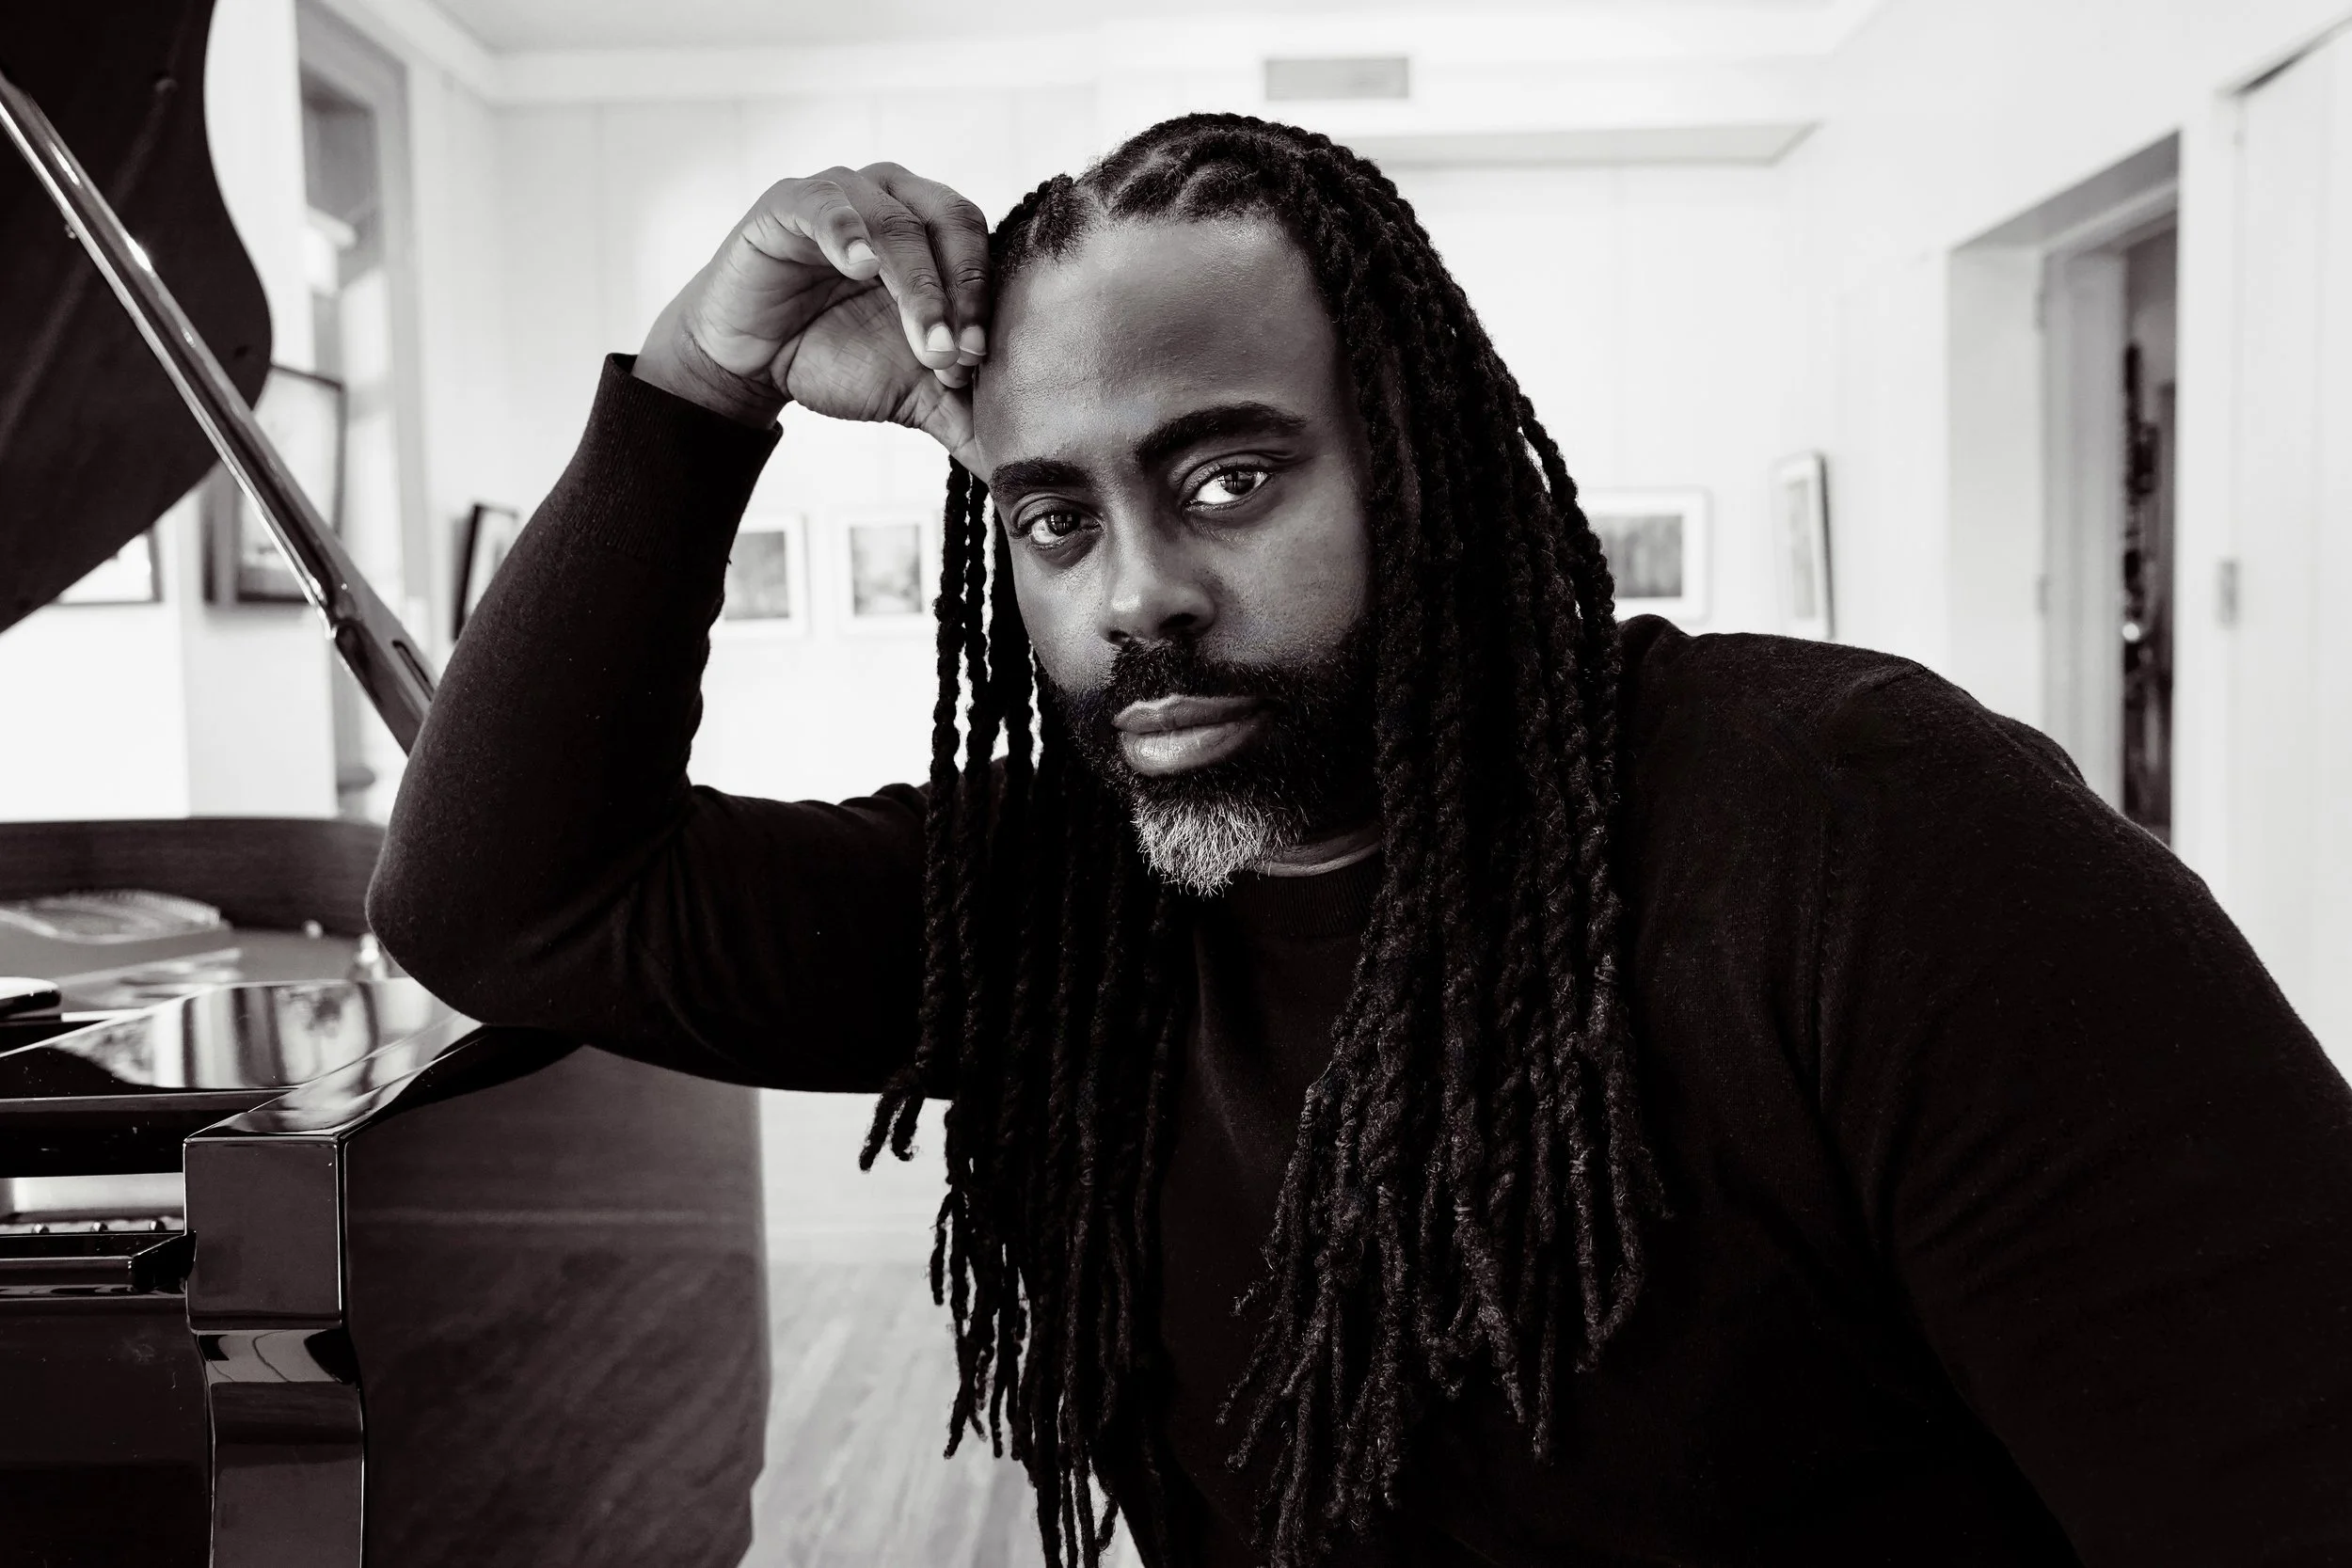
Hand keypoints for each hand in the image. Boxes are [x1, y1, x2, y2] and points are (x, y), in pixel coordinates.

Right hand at [634, 163, 989, 469]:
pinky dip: (847, 232)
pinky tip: (859, 265)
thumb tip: (1022, 462)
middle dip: (959, 295)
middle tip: (954, 355)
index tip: (982, 361)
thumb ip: (967, 415)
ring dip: (916, 284)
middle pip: (951, 225)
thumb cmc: (836, 357)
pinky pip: (826, 205)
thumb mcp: (914, 392)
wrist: (753, 362)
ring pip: (896, 222)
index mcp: (938, 235)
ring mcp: (846, 195)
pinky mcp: (791, 202)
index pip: (981, 250)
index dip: (987, 302)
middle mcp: (899, 201)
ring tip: (923, 341)